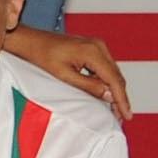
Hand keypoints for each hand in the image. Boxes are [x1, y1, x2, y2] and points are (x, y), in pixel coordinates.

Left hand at [10, 26, 130, 120]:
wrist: (30, 40)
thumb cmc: (41, 55)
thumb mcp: (63, 75)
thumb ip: (88, 86)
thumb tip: (110, 96)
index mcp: (93, 51)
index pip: (114, 79)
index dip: (121, 99)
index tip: (127, 115)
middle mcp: (99, 46)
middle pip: (116, 76)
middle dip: (120, 97)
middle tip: (122, 117)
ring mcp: (97, 45)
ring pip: (112, 72)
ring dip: (114, 90)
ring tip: (116, 110)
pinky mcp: (93, 48)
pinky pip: (105, 67)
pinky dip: (107, 81)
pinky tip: (106, 94)